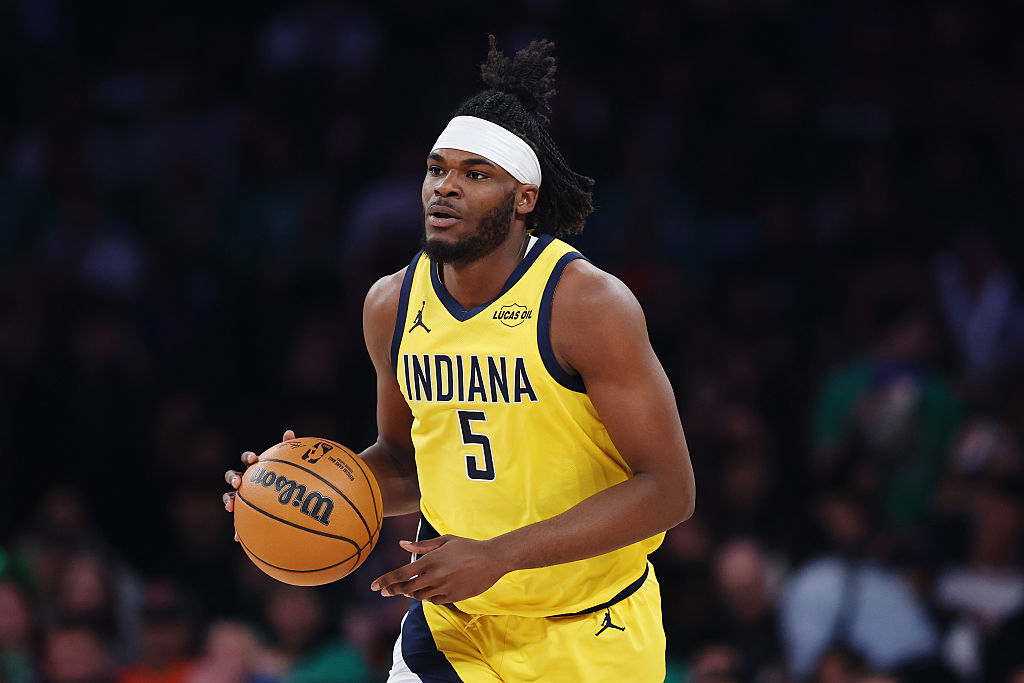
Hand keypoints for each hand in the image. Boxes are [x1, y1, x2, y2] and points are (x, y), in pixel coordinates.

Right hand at [222, 429, 295, 540]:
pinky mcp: (243, 516)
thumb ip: (288, 452)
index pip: (248, 460)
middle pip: (232, 476)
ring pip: (229, 498)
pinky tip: (238, 538)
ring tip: (231, 508)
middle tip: (240, 482)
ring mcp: (242, 499)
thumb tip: (289, 432)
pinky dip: (237, 529)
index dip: (249, 458)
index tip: (256, 460)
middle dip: (234, 477)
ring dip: (228, 501)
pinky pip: (238, 523)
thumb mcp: (290, 469)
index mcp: (256, 469)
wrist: (286, 504)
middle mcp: (245, 482)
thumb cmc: (288, 483)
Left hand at [370, 535, 510, 603]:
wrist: (492, 559)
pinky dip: (428, 597)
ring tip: (409, 588)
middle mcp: (435, 576)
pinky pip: (434, 601)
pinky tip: (429, 590)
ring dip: (412, 593)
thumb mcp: (445, 540)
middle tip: (385, 591)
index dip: (386, 581)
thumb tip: (401, 543)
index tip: (373, 587)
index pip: (402, 574)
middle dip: (393, 590)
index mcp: (430, 560)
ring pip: (419, 596)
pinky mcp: (453, 597)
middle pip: (406, 589)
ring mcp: (444, 588)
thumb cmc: (467, 546)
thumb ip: (422, 545)